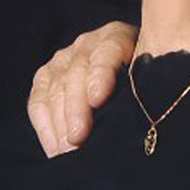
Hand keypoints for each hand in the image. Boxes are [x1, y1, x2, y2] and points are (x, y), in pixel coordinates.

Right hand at [27, 21, 136, 157]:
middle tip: (78, 139)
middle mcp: (88, 43)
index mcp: (118, 37)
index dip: (101, 74)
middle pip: (77, 72)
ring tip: (67, 152)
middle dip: (76, 108)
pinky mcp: (46, 76)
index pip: (108, 51)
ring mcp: (64, 59)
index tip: (98, 99)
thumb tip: (147, 118)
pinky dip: (44, 126)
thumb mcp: (151, 79)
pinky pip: (38, 100)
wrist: (128, 75)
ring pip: (55, 87)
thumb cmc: (144, 83)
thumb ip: (146, 88)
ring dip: (59, 122)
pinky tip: (54, 149)